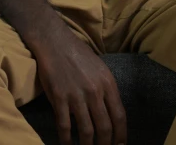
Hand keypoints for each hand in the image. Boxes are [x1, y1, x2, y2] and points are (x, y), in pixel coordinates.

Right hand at [34, 27, 126, 144]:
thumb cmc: (78, 54)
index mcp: (107, 83)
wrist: (55, 41)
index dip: (121, 135)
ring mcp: (77, 96)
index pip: (119, 116)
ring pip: (87, 131)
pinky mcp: (60, 98)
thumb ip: (107, 90)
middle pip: (105, 128)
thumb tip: (112, 114)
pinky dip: (66, 141)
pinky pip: (65, 127)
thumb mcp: (100, 68)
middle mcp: (94, 91)